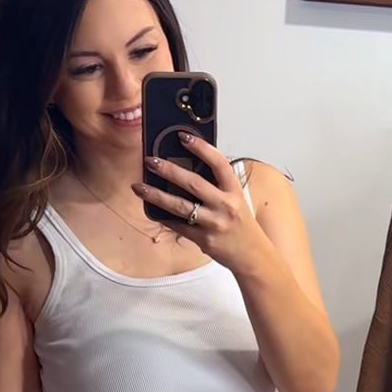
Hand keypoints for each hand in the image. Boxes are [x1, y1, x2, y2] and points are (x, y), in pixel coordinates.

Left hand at [132, 136, 262, 274]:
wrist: (253, 255)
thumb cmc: (241, 224)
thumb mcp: (235, 199)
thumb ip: (217, 184)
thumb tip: (188, 165)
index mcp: (234, 190)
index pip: (218, 163)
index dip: (201, 147)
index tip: (183, 136)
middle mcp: (225, 205)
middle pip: (193, 183)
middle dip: (169, 170)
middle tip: (150, 161)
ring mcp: (214, 223)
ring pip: (181, 207)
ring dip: (156, 196)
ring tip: (139, 187)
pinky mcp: (205, 240)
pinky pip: (179, 226)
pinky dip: (164, 217)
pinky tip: (151, 210)